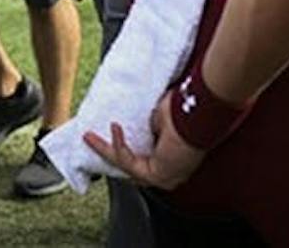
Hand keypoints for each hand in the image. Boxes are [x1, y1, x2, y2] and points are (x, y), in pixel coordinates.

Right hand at [82, 92, 206, 190]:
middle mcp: (172, 170)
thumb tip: (141, 124)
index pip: (146, 159)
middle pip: (132, 168)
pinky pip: (130, 163)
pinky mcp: (159, 176)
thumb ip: (150, 124)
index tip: (111, 132)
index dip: (124, 148)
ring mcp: (166, 177)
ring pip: (127, 167)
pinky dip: (119, 146)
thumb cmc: (188, 111)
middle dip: (108, 153)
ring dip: (107, 151)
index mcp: (175, 157)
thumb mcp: (162, 117)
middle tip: (89, 139)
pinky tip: (114, 128)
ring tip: (89, 136)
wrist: (200, 113)